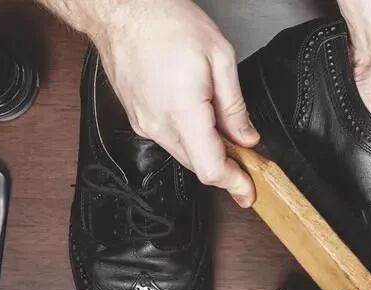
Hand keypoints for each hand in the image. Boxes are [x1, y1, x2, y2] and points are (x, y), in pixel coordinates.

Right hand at [86, 0, 258, 206]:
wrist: (122, 11)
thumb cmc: (166, 23)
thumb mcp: (219, 57)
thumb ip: (234, 106)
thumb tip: (246, 137)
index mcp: (183, 112)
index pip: (210, 168)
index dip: (234, 183)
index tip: (248, 191)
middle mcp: (159, 125)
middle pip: (198, 167)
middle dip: (226, 170)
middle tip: (248, 163)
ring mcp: (144, 124)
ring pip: (183, 155)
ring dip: (208, 154)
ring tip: (228, 138)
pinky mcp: (138, 119)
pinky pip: (169, 141)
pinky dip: (190, 141)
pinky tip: (202, 125)